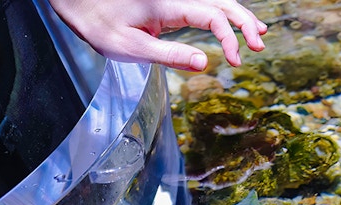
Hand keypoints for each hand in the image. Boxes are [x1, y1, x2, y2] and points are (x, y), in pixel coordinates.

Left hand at [48, 0, 267, 70]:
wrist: (81, 5)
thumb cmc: (101, 26)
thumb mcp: (131, 47)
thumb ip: (169, 55)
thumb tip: (205, 63)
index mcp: (170, 5)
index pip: (213, 17)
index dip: (229, 38)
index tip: (234, 62)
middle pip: (222, 3)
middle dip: (245, 22)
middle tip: (259, 46)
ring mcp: (175, 2)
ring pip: (217, 3)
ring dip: (240, 17)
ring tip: (259, 35)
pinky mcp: (171, 8)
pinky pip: (206, 8)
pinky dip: (225, 17)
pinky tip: (235, 28)